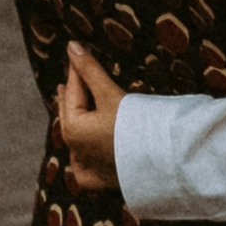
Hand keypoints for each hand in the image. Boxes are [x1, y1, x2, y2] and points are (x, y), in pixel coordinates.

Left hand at [56, 43, 125, 191]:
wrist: (157, 163)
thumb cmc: (133, 126)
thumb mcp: (110, 94)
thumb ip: (89, 70)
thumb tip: (71, 45)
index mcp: (72, 127)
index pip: (73, 91)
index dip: (76, 70)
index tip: (74, 54)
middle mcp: (74, 149)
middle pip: (70, 116)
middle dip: (71, 97)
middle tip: (68, 82)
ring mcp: (85, 167)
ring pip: (75, 140)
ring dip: (77, 122)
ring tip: (76, 108)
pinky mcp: (98, 180)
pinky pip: (84, 166)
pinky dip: (83, 155)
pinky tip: (83, 150)